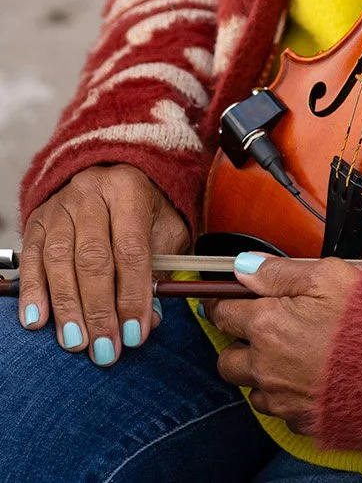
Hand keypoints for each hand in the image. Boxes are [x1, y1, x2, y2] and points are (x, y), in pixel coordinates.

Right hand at [19, 165, 188, 363]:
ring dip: (67, 308)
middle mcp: (91, 194)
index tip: (136, 334)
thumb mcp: (164, 230)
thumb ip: (160, 271)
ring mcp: (59, 208)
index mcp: (128, 190)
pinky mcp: (36, 223)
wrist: (109, 178)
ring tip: (76, 343)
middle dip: (99, 309)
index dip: (133, 295)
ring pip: (58, 260)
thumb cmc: (142, 211)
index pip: (131, 249)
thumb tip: (148, 321)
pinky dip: (32, 293)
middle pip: (92, 258)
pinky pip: (30, 260)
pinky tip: (36, 321)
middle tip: (105, 349)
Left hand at [207, 253, 359, 433]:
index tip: (219, 300)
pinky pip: (277, 408)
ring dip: (258, 372)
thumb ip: (279, 272)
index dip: (219, 303)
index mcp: (267, 325)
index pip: (223, 314)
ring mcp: (281, 397)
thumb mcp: (326, 276)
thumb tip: (244, 267)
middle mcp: (265, 366)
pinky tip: (303, 378)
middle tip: (254, 331)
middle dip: (234, 344)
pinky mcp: (300, 420)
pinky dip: (282, 394)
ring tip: (284, 355)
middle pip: (226, 359)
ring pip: (250, 387)